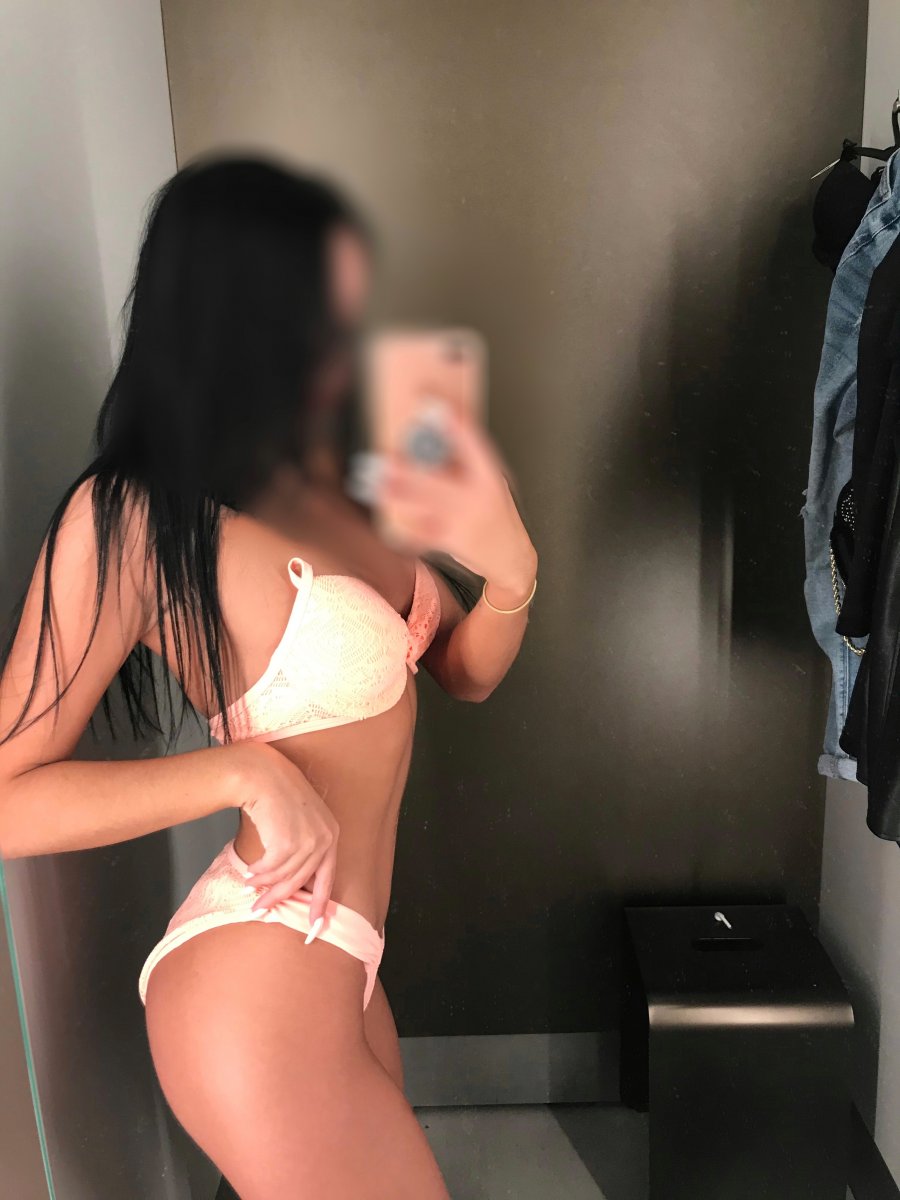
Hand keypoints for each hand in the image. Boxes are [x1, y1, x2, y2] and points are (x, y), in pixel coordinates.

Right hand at [227, 742, 338, 927]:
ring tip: (250, 886)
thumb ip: (302, 849)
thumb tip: (291, 883)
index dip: (320, 904)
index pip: (328, 877)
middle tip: (261, 910)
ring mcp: (309, 840)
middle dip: (279, 898)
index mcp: (332, 834)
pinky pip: (271, 868)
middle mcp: (326, 838)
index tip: (314, 926)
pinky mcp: (289, 841)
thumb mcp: (301, 822)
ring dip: (264, 884)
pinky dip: (259, 873)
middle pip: (303, 881)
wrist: (262, 775)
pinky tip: (250, 872)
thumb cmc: (278, 796)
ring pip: (284, 876)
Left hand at [378, 405, 537, 597]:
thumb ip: (469, 466)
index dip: (455, 426)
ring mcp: (464, 521)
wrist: (511, 559)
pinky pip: (424, 533)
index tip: (435, 407)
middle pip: (439, 480)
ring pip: (426, 505)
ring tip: (377, 483)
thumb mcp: (494, 485)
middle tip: (386, 459)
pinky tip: (388, 521)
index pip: (473, 446)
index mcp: (489, 478)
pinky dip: (405, 527)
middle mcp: (477, 498)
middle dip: (410, 471)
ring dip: (399, 494)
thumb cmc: (499, 517)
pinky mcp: (453, 540)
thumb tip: (439, 441)